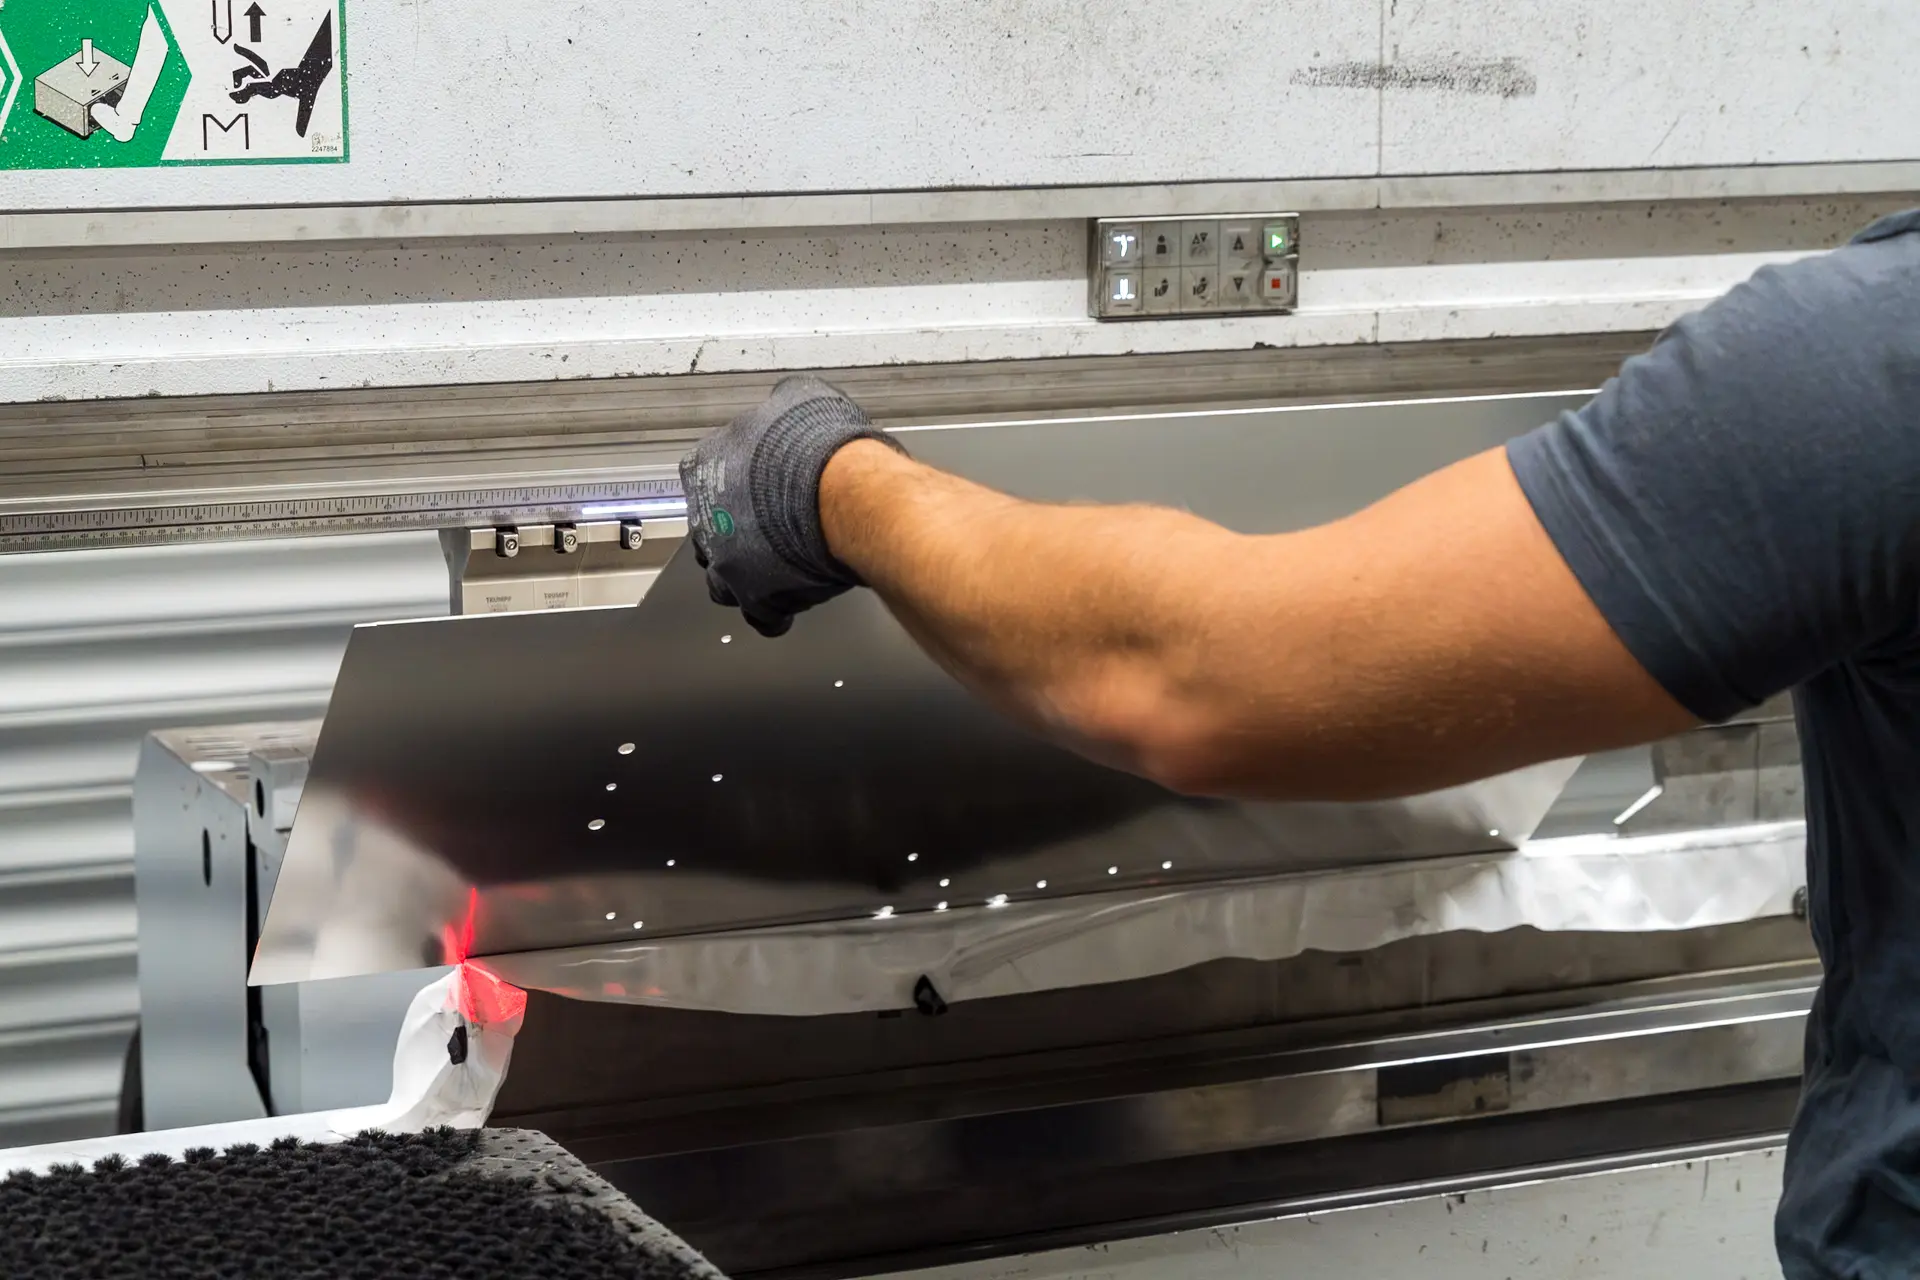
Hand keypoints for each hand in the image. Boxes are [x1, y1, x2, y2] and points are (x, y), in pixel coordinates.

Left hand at [678, 376, 904, 636]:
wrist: (846, 492)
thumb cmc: (822, 446)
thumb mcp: (798, 398)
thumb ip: (780, 408)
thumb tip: (787, 403)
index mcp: (707, 466)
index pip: (705, 480)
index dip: (734, 487)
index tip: (752, 490)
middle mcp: (708, 517)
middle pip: (711, 532)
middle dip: (735, 534)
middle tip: (768, 531)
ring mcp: (728, 561)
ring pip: (723, 580)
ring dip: (746, 577)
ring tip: (776, 572)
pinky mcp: (757, 598)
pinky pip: (760, 614)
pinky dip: (775, 611)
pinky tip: (792, 603)